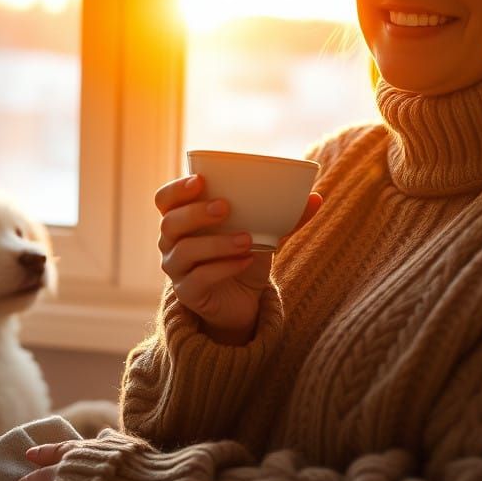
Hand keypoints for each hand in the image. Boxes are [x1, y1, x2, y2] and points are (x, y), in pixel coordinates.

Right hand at [155, 173, 321, 344]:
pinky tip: (245, 261)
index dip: (177, 189)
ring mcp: (177, 269)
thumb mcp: (264, 233)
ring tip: (247, 239)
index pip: (165, 199)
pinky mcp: (188, 294)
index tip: (202, 180)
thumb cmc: (244, 254)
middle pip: (170, 223)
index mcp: (184, 218)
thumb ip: (285, 217)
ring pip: (184, 252)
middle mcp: (172, 242)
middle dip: (196, 213)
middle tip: (225, 207)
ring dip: (216, 243)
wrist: (244, 300)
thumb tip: (317, 198)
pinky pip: (198, 279)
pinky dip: (223, 268)